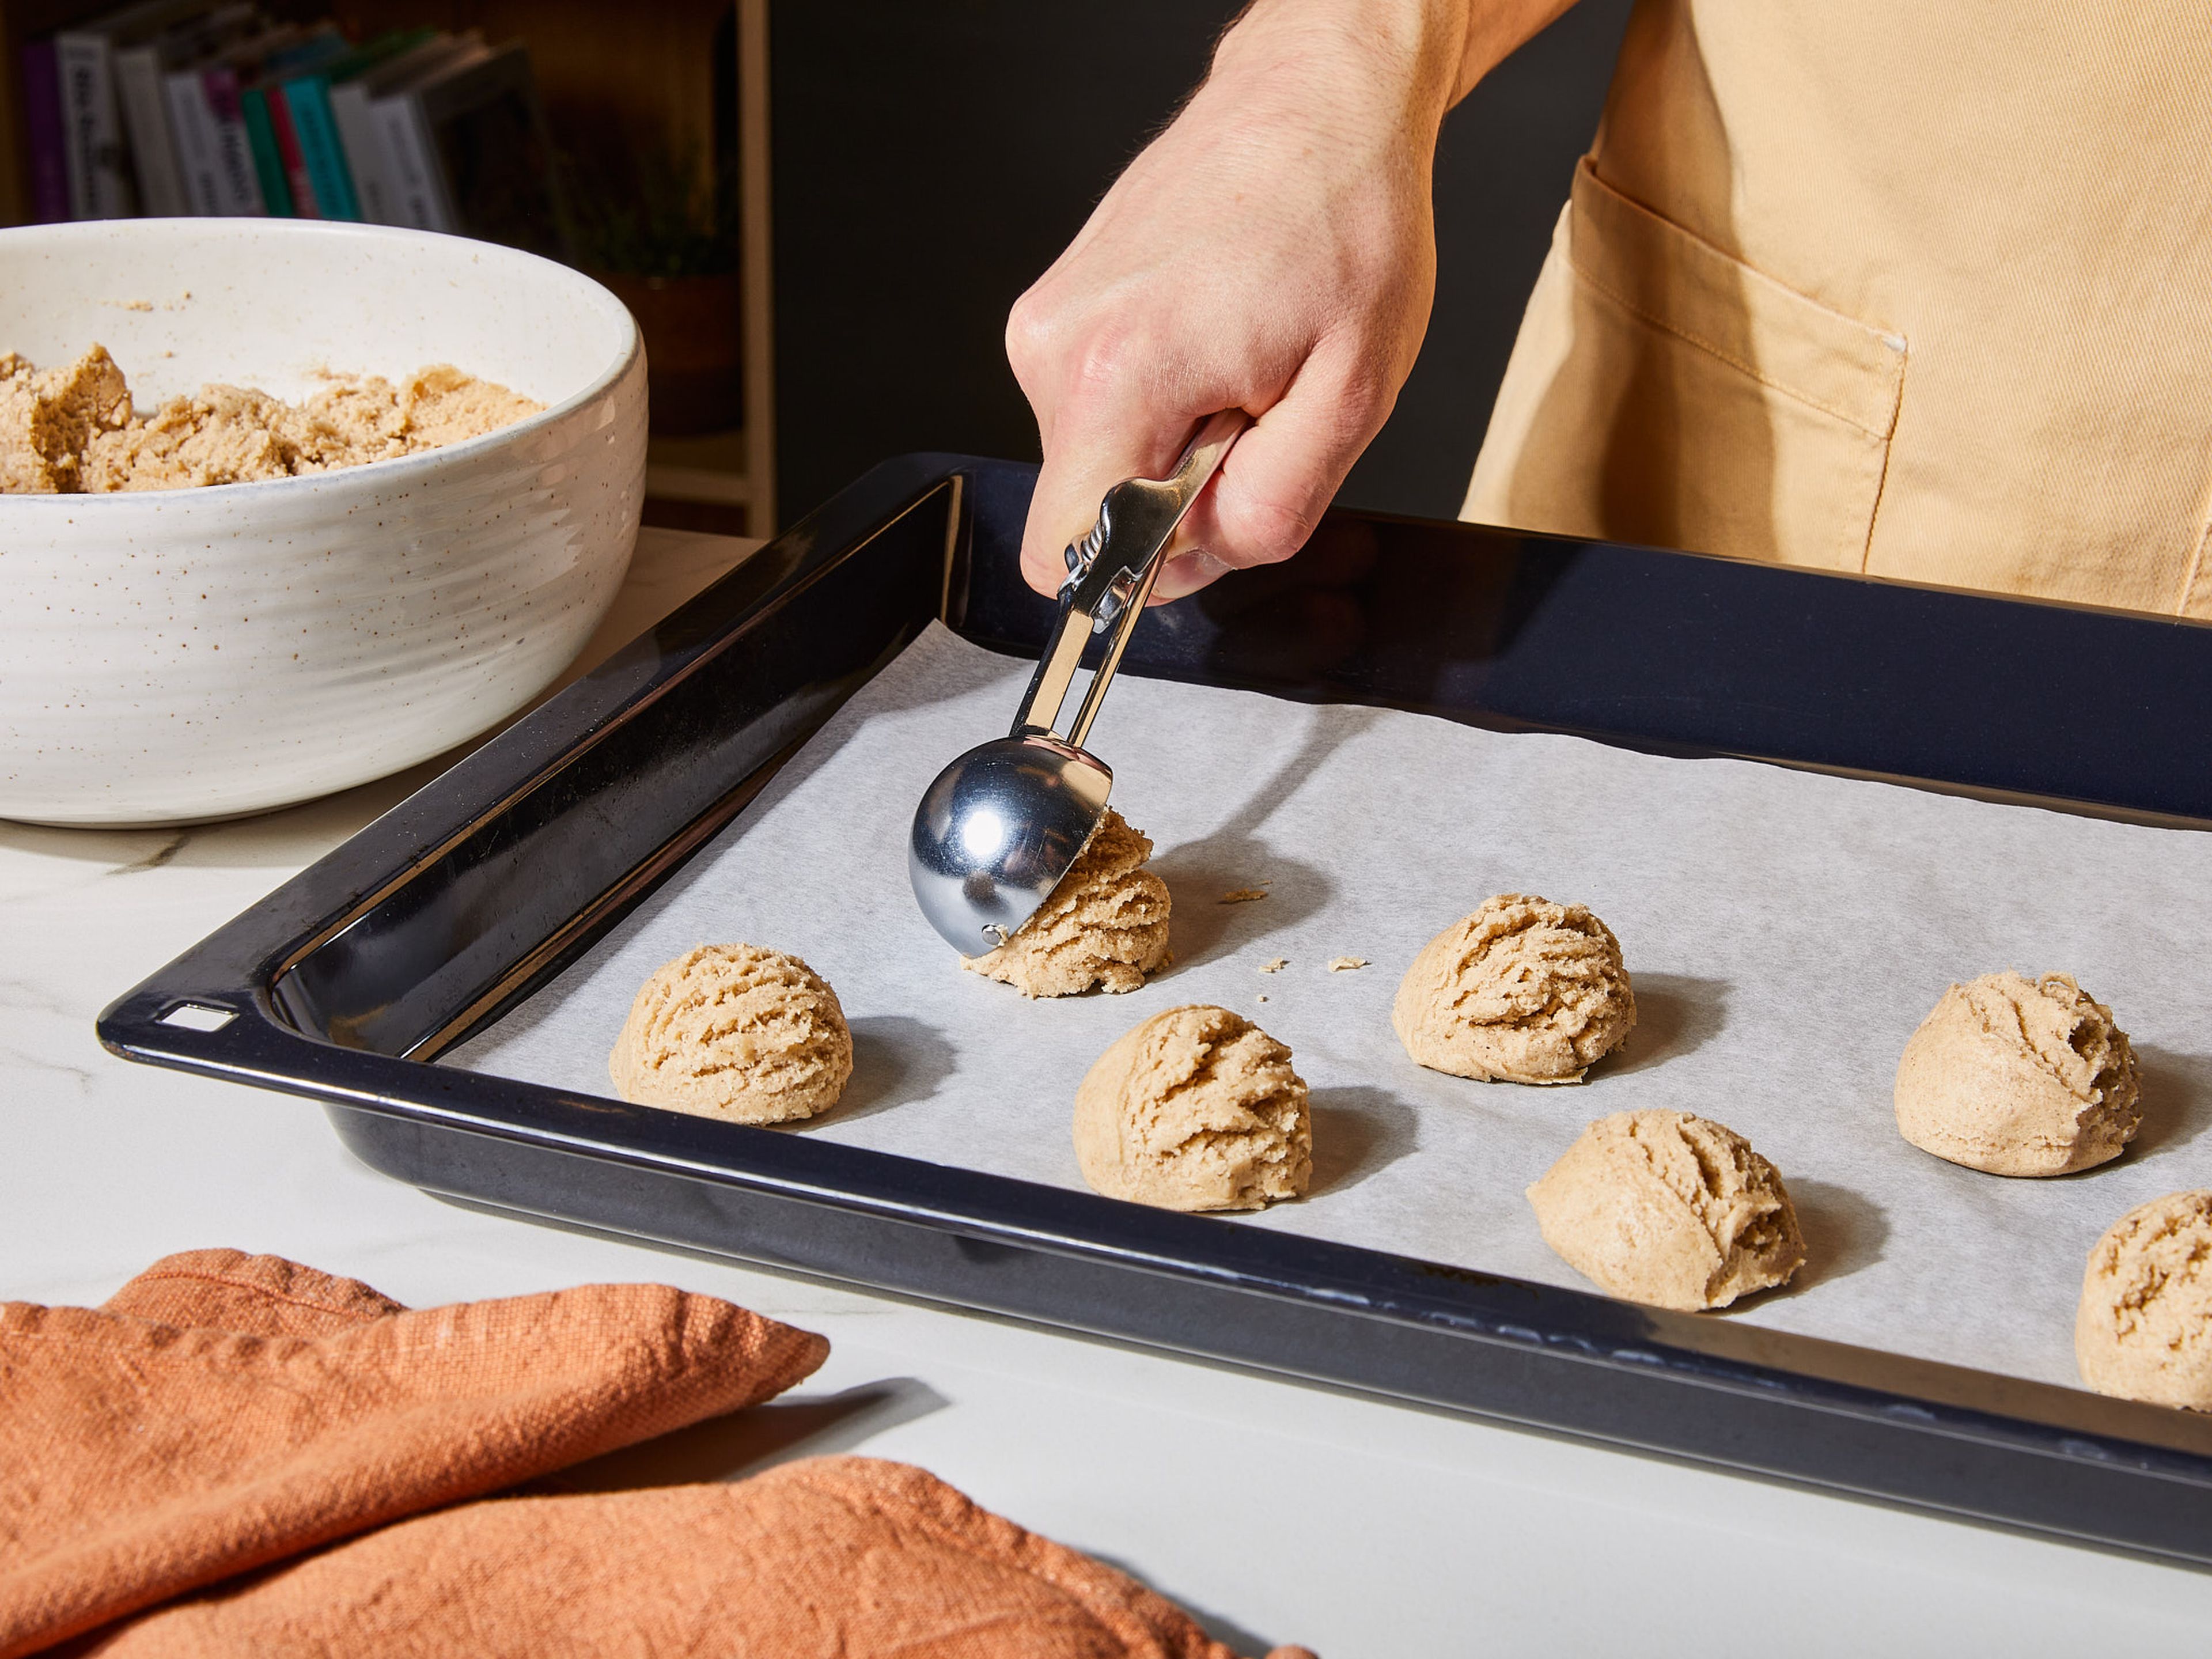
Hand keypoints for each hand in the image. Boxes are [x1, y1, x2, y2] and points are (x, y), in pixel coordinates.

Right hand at [1005, 0, 1568, 600]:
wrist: (1318, 99)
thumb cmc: (1346, 220)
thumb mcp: (1354, 395)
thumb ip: (1274, 508)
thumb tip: (1203, 561)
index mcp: (1119, 378)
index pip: (1064, 555)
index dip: (1146, 570)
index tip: (1212, 517)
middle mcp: (1059, 349)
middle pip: (1094, 509)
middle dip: (1180, 495)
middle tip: (1257, 414)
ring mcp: (1050, 321)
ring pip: (1102, 458)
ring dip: (1177, 442)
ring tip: (1244, 363)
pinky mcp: (1058, 305)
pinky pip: (1101, 406)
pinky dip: (1164, 398)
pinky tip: (1219, 336)